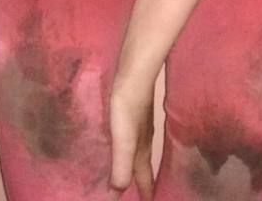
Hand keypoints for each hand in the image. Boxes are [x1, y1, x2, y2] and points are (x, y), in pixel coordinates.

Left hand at [107, 71, 156, 200]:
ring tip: (131, 173)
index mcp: (142, 151)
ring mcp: (141, 125)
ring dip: (137, 166)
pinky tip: (124, 142)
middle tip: (141, 194)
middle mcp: (144, 140)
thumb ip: (121, 167)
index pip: (146, 178)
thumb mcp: (123, 140)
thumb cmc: (128, 107)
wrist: (134, 73)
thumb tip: (115, 196)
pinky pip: (134, 138)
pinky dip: (131, 148)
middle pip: (145, 167)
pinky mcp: (134, 113)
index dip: (147, 194)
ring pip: (141, 152)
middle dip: (144, 182)